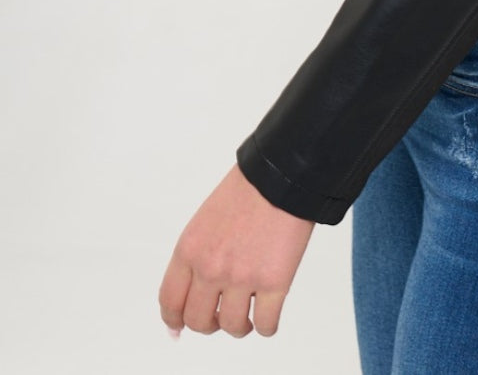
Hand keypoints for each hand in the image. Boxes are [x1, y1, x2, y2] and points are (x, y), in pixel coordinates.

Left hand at [158, 163, 314, 337]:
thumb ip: (196, 254)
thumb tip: (195, 289)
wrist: (282, 175)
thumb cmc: (248, 189)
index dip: (175, 320)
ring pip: (232, 327)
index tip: (180, 326)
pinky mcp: (274, 282)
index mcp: (189, 250)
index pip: (170, 301)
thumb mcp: (206, 220)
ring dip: (240, 326)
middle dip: (210, 324)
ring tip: (248, 316)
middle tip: (221, 315)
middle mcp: (210, 268)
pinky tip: (268, 313)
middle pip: (199, 321)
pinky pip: (266, 325)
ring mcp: (242, 278)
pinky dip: (266, 326)